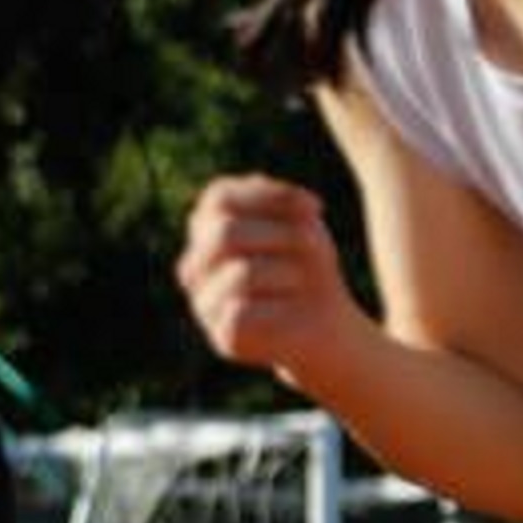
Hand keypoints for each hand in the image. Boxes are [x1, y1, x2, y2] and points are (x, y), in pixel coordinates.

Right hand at [178, 173, 368, 383]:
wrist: (327, 325)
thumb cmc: (308, 267)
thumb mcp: (300, 222)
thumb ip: (275, 198)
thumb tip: (255, 184)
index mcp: (205, 234)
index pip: (218, 198)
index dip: (271, 197)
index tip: (316, 209)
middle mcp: (195, 267)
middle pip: (225, 233)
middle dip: (284, 235)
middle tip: (317, 246)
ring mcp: (204, 304)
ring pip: (241, 272)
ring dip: (288, 271)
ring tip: (301, 281)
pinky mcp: (223, 339)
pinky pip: (244, 312)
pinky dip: (281, 307)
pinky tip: (290, 312)